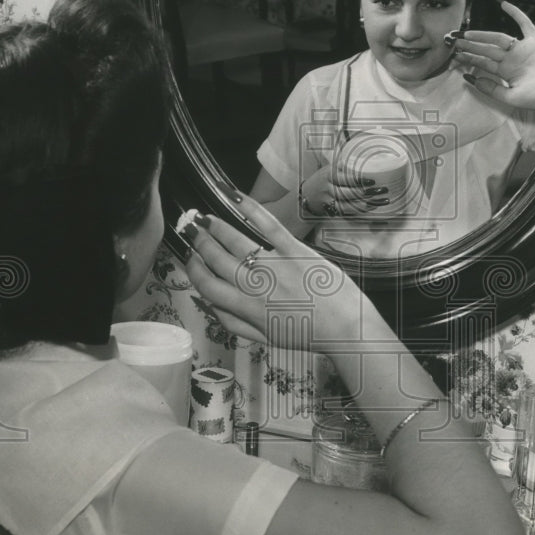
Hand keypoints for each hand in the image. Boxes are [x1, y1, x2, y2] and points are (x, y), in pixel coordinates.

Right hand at [182, 193, 364, 345]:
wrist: (345, 327)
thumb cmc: (308, 333)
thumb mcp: (265, 337)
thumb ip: (233, 323)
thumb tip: (209, 305)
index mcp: (247, 309)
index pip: (207, 286)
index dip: (193, 270)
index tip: (188, 258)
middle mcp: (256, 287)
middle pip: (216, 259)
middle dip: (198, 242)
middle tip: (190, 229)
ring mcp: (276, 266)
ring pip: (235, 241)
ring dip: (215, 226)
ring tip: (204, 216)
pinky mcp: (296, 251)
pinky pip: (267, 225)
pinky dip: (249, 208)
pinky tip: (234, 196)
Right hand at [300, 161, 390, 216]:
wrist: (306, 193)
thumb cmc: (323, 179)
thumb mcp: (330, 168)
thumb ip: (344, 166)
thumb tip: (364, 159)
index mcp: (330, 174)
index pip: (345, 178)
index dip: (359, 180)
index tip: (373, 181)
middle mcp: (329, 188)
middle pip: (349, 192)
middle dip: (367, 193)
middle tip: (382, 190)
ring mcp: (329, 200)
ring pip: (348, 204)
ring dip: (366, 204)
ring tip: (380, 201)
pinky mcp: (330, 210)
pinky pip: (346, 212)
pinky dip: (359, 210)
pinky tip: (370, 208)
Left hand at [452, 0, 534, 110]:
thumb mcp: (510, 98)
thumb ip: (491, 89)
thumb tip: (472, 80)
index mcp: (505, 72)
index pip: (482, 63)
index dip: (468, 59)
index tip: (454, 55)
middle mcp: (511, 59)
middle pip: (486, 50)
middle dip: (469, 46)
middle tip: (453, 41)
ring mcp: (522, 49)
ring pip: (498, 38)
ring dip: (483, 35)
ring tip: (467, 33)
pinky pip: (524, 23)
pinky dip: (515, 13)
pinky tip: (503, 4)